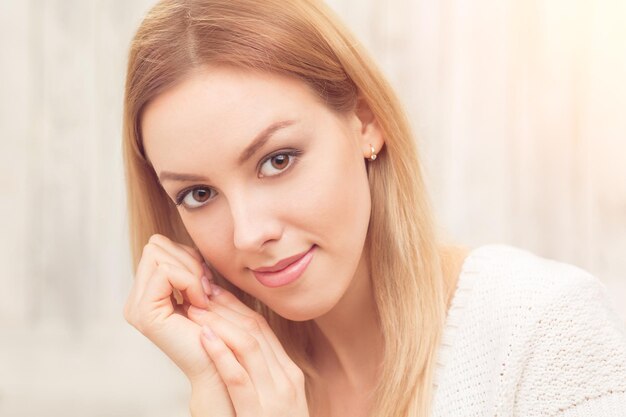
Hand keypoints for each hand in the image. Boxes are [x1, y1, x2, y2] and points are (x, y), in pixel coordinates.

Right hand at [123, 234, 233, 413]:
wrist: (221, 365)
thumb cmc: (218, 329)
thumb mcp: (202, 290)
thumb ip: (190, 268)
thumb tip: (189, 249)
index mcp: (147, 292)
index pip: (159, 246)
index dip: (187, 256)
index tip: (205, 280)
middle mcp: (136, 298)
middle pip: (155, 245)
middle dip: (188, 259)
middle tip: (205, 287)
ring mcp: (136, 306)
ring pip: (157, 252)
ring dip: (190, 271)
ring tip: (203, 296)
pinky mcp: (144, 313)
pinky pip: (165, 272)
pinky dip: (189, 282)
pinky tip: (200, 303)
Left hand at [187, 281, 309, 416]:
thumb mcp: (269, 398)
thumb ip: (256, 374)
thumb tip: (231, 348)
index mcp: (288, 372)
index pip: (262, 328)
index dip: (236, 305)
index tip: (213, 289)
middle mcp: (287, 377)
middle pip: (256, 330)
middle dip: (225, 306)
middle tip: (200, 289)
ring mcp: (277, 395)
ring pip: (249, 347)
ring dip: (219, 324)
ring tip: (195, 309)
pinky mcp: (261, 413)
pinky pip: (240, 378)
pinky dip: (222, 355)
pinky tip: (205, 339)